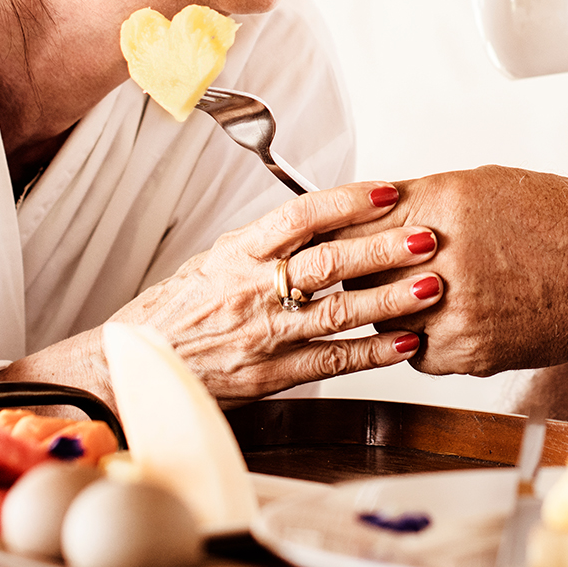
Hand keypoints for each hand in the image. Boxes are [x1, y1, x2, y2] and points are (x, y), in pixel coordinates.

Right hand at [107, 181, 443, 406]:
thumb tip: (319, 218)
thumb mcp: (213, 263)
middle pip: (328, 262)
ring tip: (432, 287)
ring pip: (338, 313)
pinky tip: (407, 342)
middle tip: (427, 237)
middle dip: (384, 248)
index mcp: (238, 253)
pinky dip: (373, 353)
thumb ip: (264, 244)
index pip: (299, 216)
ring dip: (391, 300)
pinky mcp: (271, 375)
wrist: (135, 367)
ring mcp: (264, 334)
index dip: (347, 201)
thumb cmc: (177, 311)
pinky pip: (332, 361)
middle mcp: (253, 290)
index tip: (386, 191)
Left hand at [337, 167, 567, 375]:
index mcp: (444, 205)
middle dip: (353, 270)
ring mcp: (455, 309)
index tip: (334, 237)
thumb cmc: (564, 221)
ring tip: (394, 297)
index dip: (340, 231)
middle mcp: (444, 257)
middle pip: (359, 271)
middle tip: (350, 272)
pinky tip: (433, 322)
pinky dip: (415, 339)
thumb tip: (374, 210)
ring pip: (381, 316)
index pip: (355, 222)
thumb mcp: (485, 185)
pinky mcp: (470, 351)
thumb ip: (423, 199)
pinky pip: (414, 351)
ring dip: (381, 308)